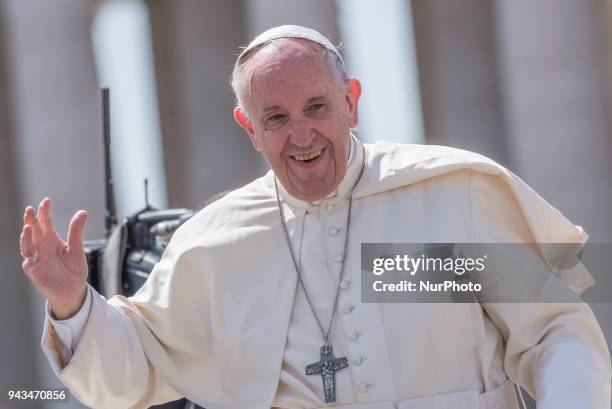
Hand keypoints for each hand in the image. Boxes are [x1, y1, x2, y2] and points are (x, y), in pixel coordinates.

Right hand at [20, 197, 88, 319]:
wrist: (73, 291)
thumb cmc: (74, 270)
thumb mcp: (77, 249)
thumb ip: (76, 231)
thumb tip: (82, 212)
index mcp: (52, 239)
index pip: (46, 222)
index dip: (45, 212)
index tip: (46, 201)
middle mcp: (42, 246)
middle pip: (34, 230)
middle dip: (31, 220)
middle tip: (31, 209)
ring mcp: (36, 256)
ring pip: (28, 242)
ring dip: (26, 234)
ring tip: (28, 225)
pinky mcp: (33, 268)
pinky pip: (28, 257)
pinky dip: (27, 249)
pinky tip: (28, 242)